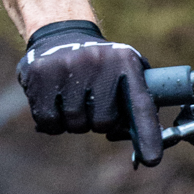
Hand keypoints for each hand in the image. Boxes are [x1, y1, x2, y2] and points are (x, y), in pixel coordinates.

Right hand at [17, 19, 162, 165]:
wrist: (61, 34)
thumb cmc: (101, 66)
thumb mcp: (125, 72)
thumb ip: (136, 105)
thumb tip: (149, 150)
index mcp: (126, 62)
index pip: (140, 104)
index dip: (147, 134)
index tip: (153, 160)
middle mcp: (99, 61)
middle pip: (102, 123)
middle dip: (97, 123)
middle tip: (91, 105)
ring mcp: (67, 66)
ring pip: (75, 124)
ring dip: (74, 122)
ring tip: (73, 100)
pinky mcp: (40, 73)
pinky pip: (49, 121)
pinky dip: (53, 123)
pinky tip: (54, 104)